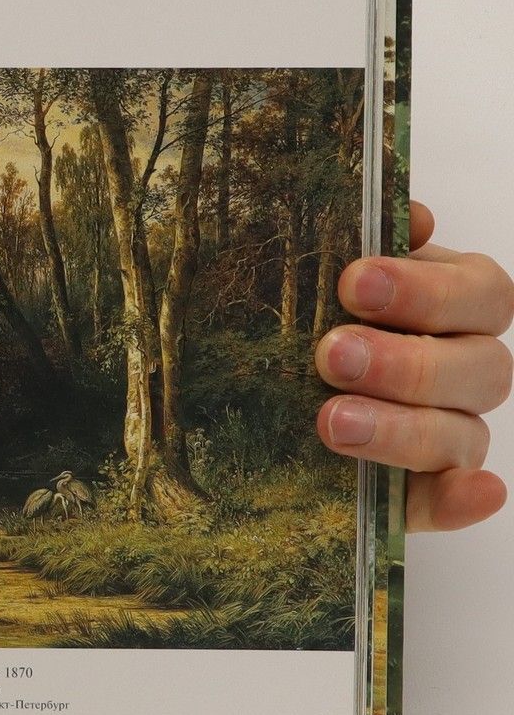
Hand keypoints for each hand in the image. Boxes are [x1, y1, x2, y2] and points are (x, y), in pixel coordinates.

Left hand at [316, 201, 512, 531]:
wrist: (235, 389)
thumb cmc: (283, 312)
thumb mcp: (300, 271)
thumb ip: (345, 238)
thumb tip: (408, 214)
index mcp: (450, 302)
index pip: (480, 293)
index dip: (426, 290)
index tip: (352, 284)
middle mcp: (461, 366)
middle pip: (480, 366)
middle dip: (405, 361)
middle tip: (331, 354)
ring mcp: (446, 432)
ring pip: (461, 433)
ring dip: (403, 427)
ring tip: (332, 421)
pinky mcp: (416, 492)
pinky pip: (449, 500)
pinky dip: (462, 498)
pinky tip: (471, 492)